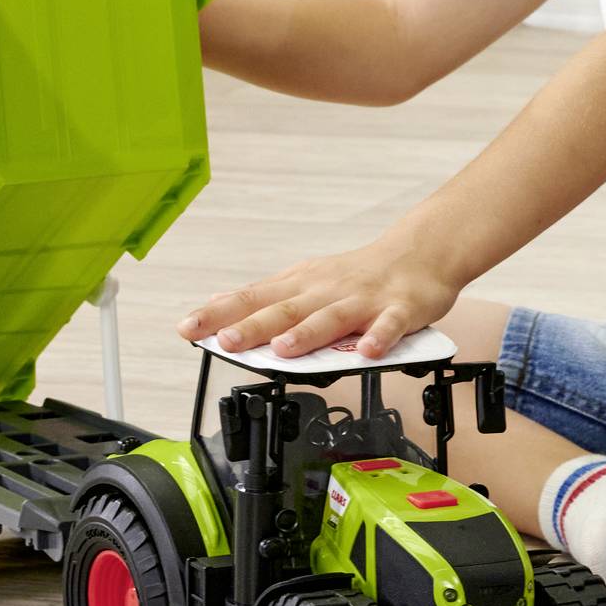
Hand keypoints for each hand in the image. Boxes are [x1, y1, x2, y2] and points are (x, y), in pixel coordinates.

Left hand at [176, 233, 460, 360]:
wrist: (418, 253)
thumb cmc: (358, 274)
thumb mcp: (305, 278)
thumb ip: (265, 296)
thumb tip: (217, 303)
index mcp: (301, 286)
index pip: (252, 298)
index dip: (218, 314)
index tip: (186, 327)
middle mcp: (325, 291)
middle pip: (286, 310)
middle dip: (254, 326)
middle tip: (225, 341)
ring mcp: (362, 300)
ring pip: (332, 318)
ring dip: (308, 333)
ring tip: (284, 349)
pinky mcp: (399, 309)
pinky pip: (389, 326)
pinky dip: (378, 337)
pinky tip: (367, 352)